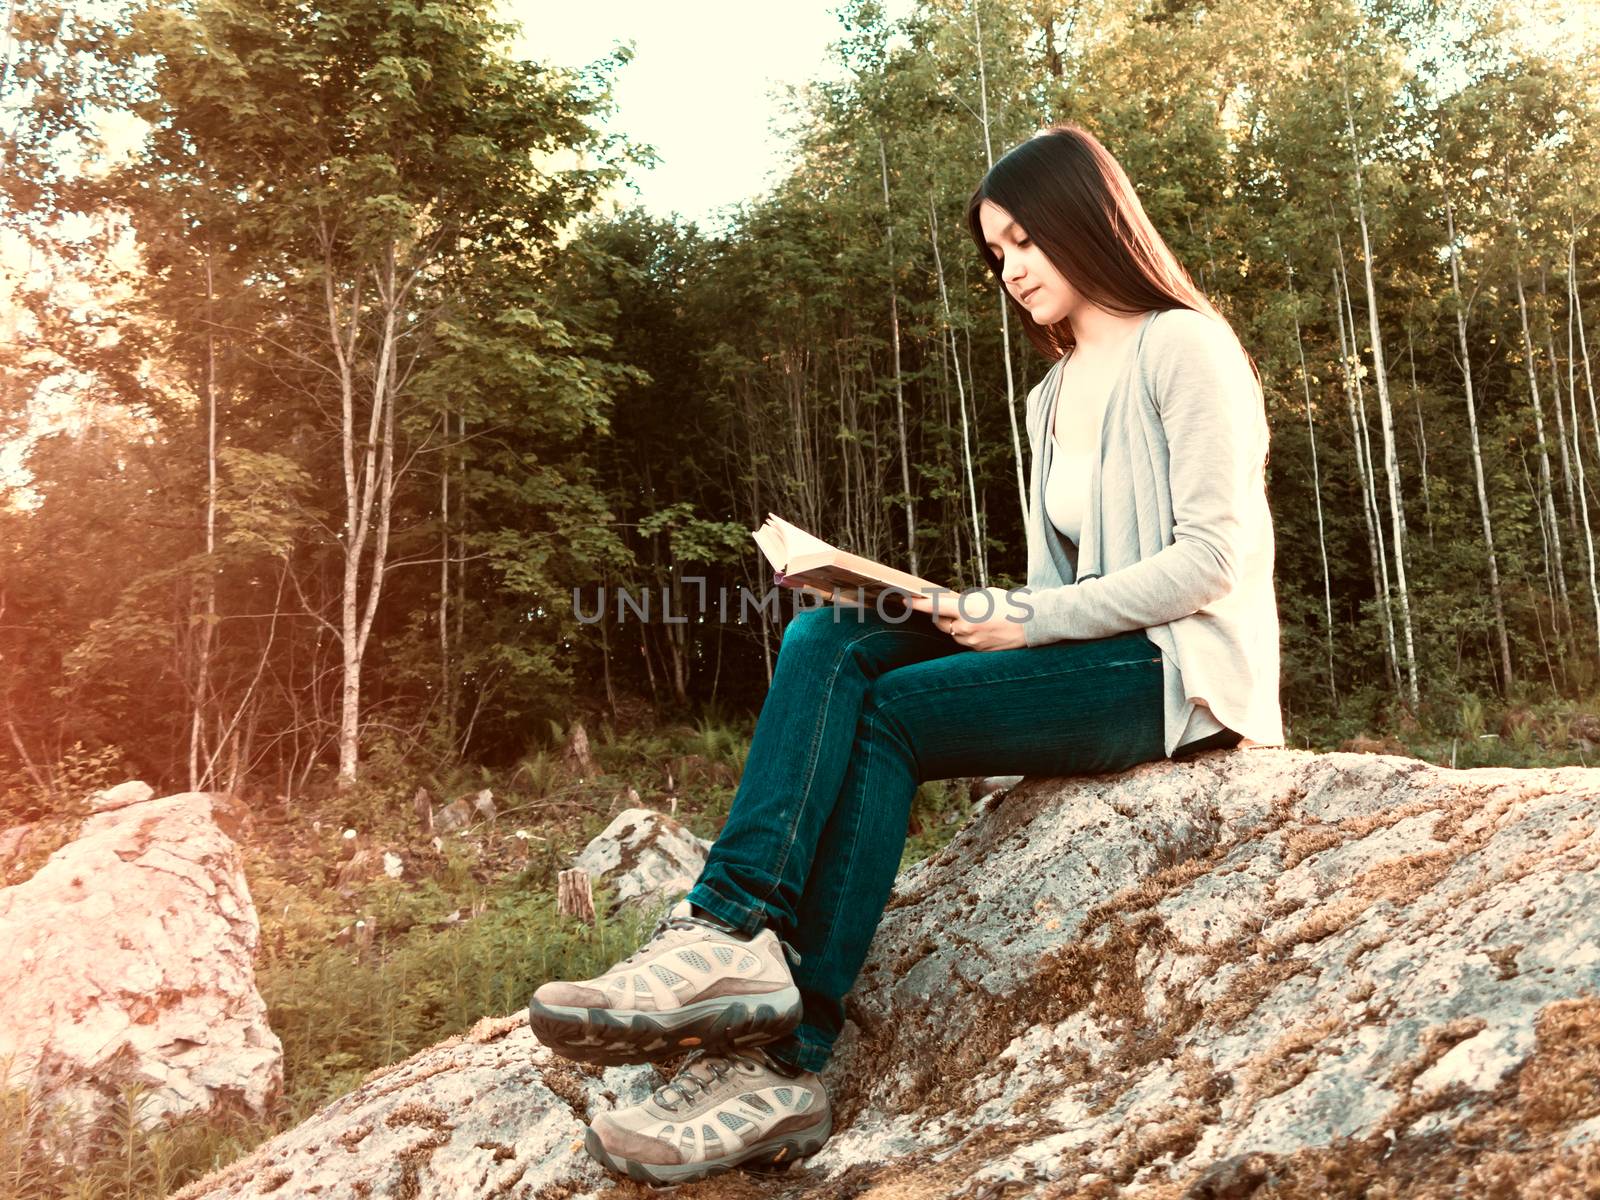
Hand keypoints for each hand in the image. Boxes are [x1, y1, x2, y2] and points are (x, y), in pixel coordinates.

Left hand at [906, 586, 1028, 651]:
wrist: (1033, 623)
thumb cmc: (1011, 605)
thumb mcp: (987, 596)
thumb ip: (967, 601)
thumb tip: (956, 606)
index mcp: (967, 610)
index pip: (935, 607)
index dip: (918, 605)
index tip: (905, 601)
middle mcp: (966, 628)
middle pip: (941, 623)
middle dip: (938, 616)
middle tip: (938, 608)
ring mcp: (972, 642)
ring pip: (953, 633)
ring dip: (956, 625)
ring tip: (974, 617)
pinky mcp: (979, 651)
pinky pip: (966, 641)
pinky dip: (968, 634)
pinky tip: (981, 628)